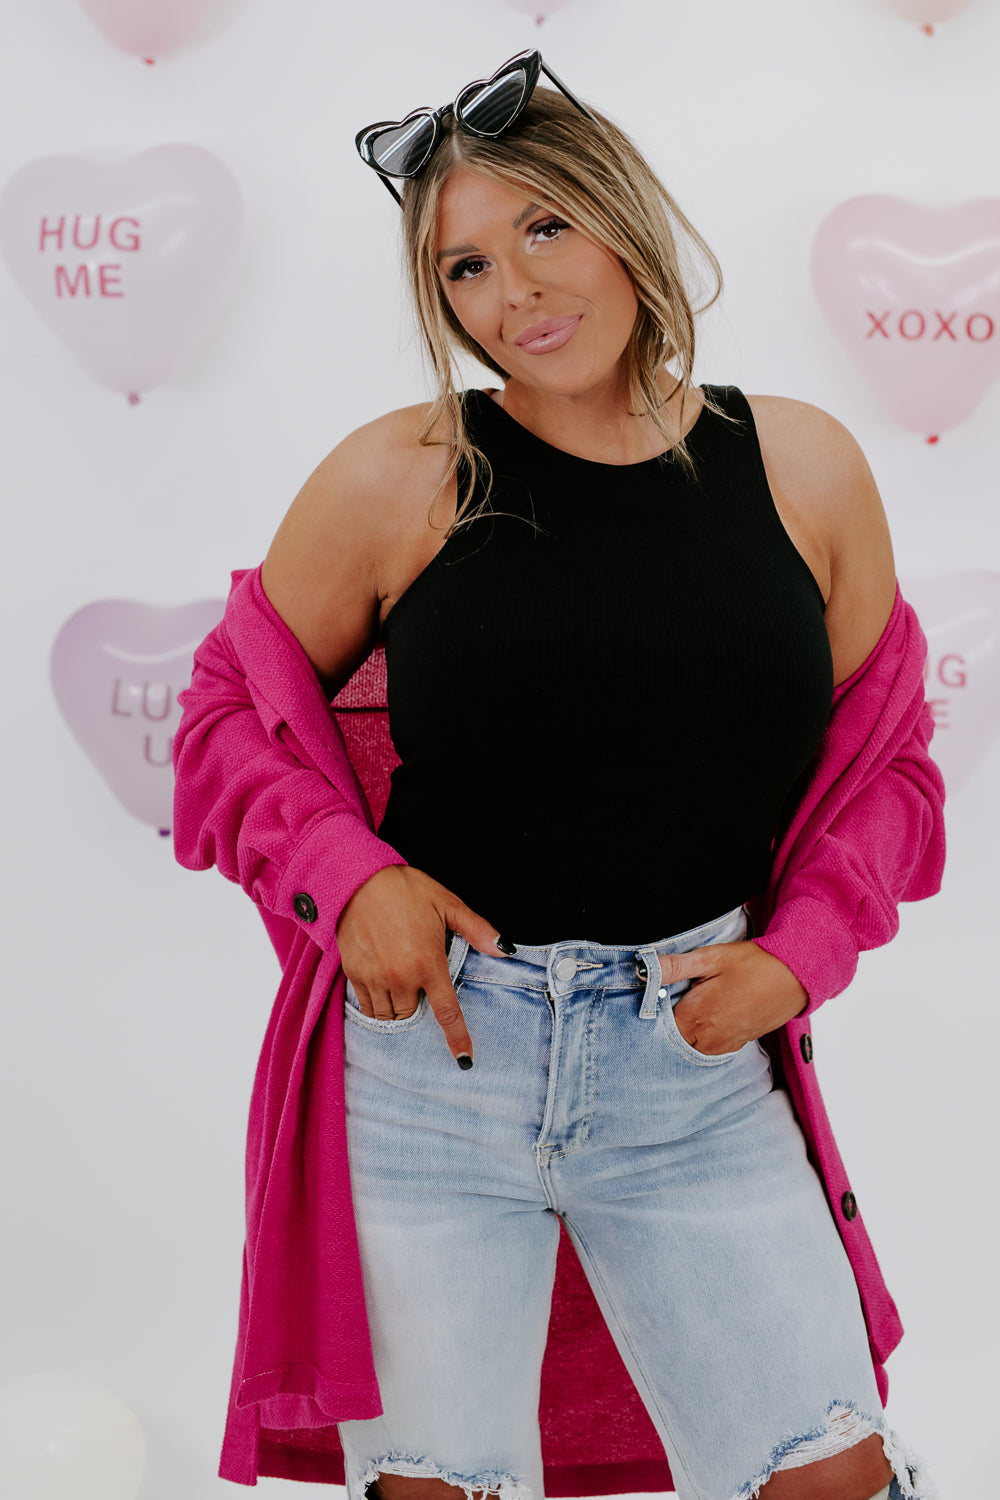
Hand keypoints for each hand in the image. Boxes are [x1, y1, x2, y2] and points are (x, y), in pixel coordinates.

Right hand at [335, 865, 512, 1066]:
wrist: (357, 879)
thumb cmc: (406, 889)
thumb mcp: (448, 904)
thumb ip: (478, 930)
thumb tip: (506, 949)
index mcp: (428, 963)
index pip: (447, 1012)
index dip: (457, 1038)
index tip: (464, 1060)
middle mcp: (401, 977)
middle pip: (413, 1016)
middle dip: (419, 1008)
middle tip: (419, 983)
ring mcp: (375, 978)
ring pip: (388, 1015)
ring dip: (397, 1008)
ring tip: (399, 984)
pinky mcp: (353, 974)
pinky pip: (366, 1005)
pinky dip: (375, 1003)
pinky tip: (380, 983)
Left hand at [660, 941, 806, 1055]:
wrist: (795, 978)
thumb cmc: (753, 964)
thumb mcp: (711, 958)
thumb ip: (675, 967)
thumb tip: (642, 967)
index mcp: (695, 1017)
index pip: (657, 1028)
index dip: (652, 1013)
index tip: (653, 997)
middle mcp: (707, 1039)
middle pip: (672, 1040)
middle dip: (667, 1024)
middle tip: (672, 999)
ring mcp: (723, 1045)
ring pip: (690, 1046)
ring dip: (685, 1031)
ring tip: (691, 1005)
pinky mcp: (737, 1045)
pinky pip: (708, 1047)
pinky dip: (702, 1035)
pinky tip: (708, 1014)